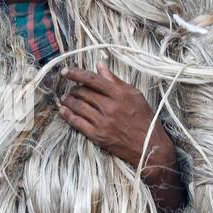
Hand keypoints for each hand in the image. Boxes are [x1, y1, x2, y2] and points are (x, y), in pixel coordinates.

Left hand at [59, 63, 178, 187]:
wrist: (149, 147)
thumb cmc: (144, 119)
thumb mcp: (134, 95)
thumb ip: (115, 80)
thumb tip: (99, 65)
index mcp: (120, 94)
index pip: (92, 79)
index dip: (76, 74)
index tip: (65, 72)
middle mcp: (110, 107)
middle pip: (83, 93)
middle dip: (73, 89)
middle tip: (70, 89)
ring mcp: (103, 122)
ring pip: (78, 106)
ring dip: (68, 101)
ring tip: (65, 98)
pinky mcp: (98, 136)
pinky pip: (77, 123)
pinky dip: (67, 115)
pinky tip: (63, 111)